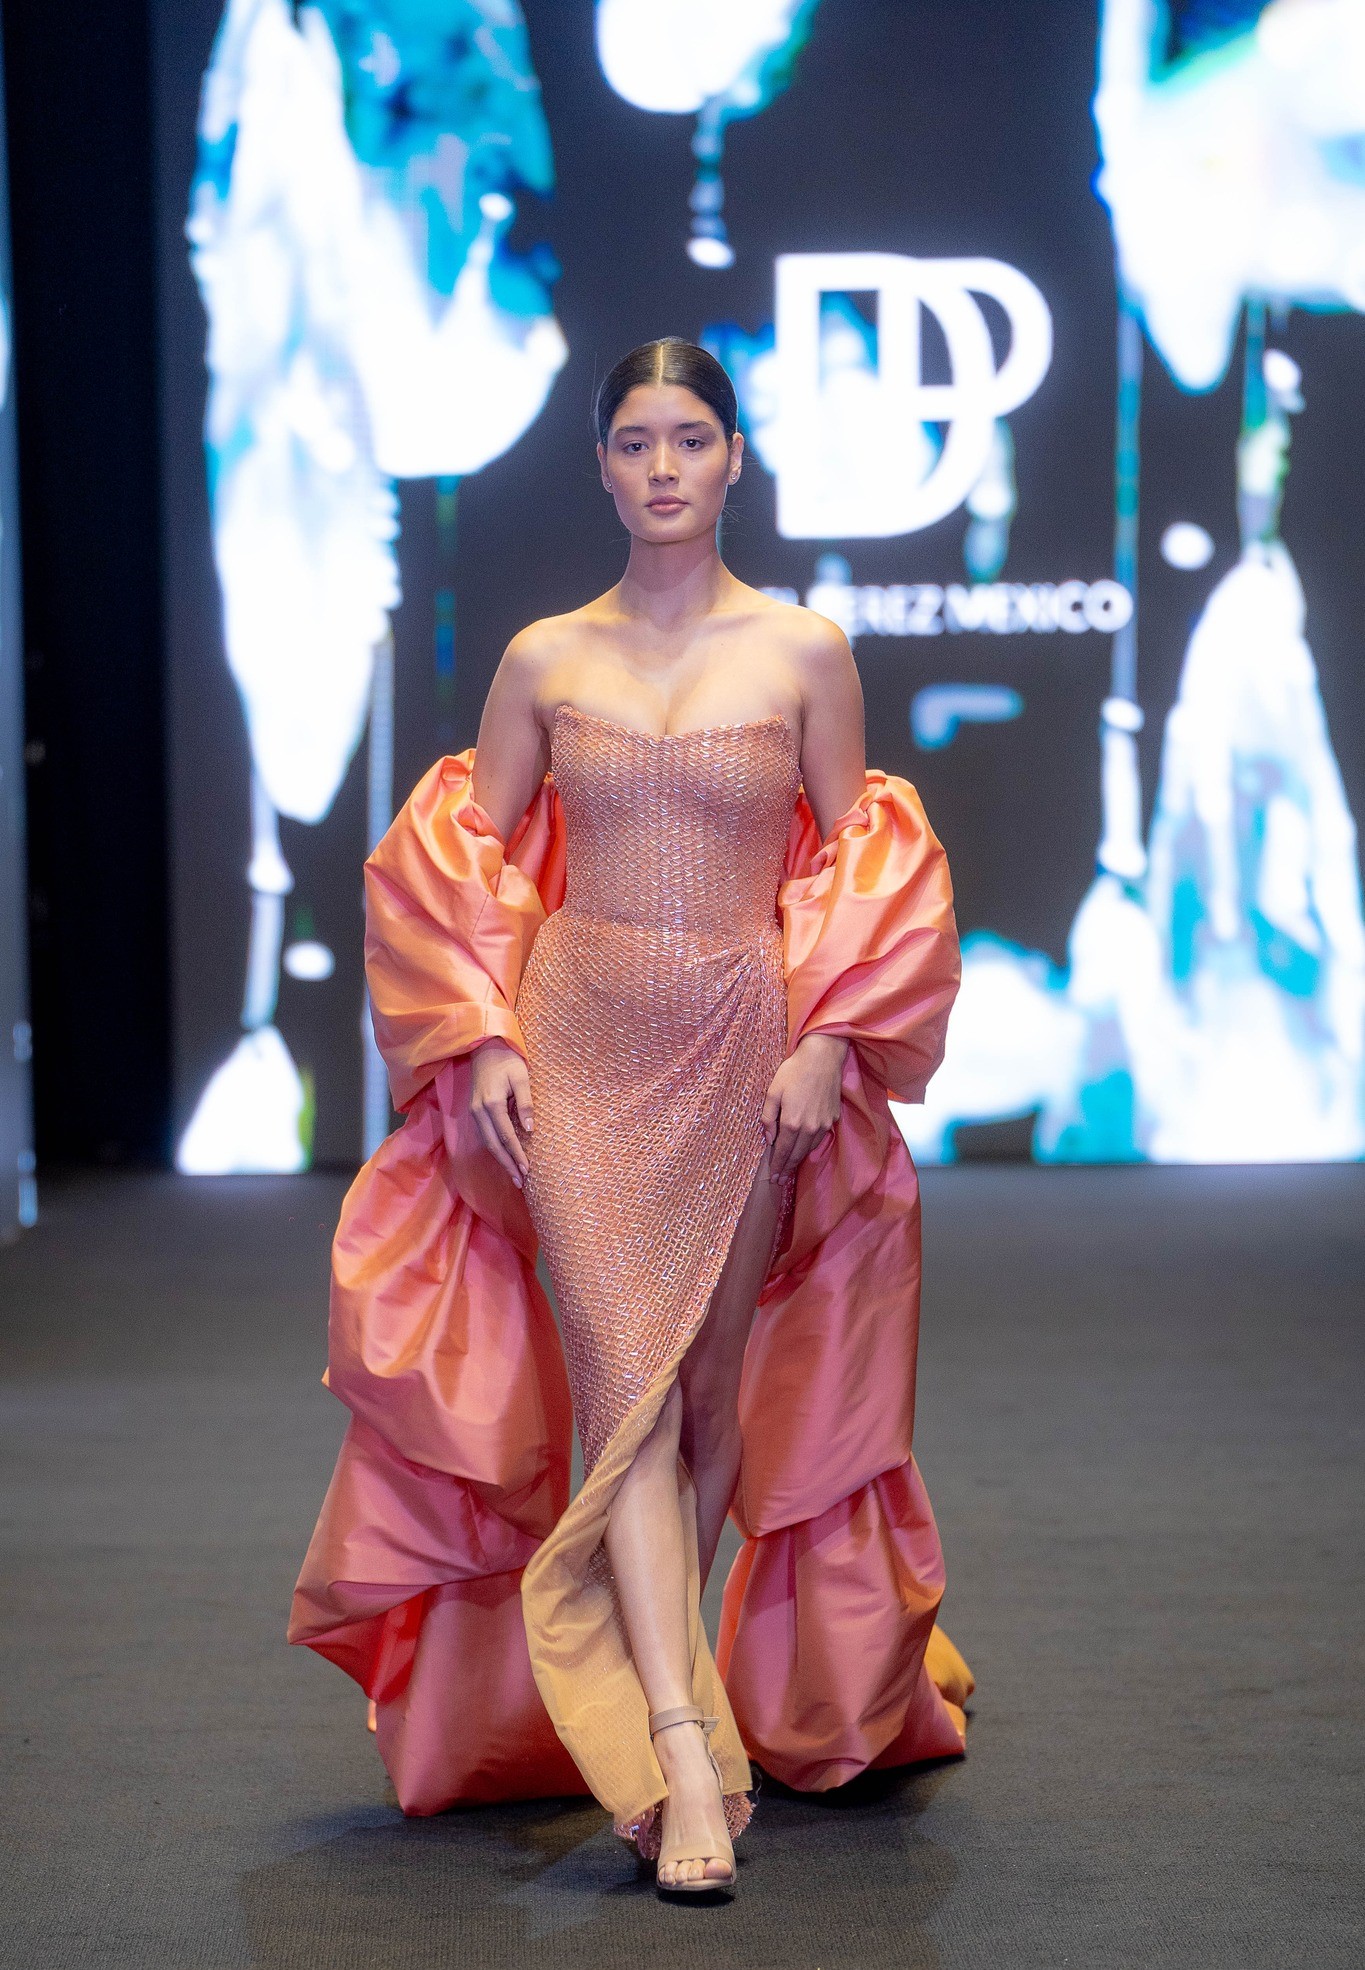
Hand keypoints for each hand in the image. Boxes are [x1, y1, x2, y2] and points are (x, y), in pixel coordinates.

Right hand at [470, 1038, 532, 1185]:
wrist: (486, 1048)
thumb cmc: (507, 1061)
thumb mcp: (521, 1078)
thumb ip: (525, 1104)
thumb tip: (530, 1129)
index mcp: (491, 1104)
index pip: (506, 1136)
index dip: (516, 1154)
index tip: (527, 1170)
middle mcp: (479, 1111)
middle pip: (493, 1145)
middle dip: (507, 1165)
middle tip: (520, 1182)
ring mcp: (474, 1112)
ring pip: (487, 1143)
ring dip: (500, 1160)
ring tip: (514, 1175)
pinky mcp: (475, 1111)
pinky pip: (485, 1135)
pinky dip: (495, 1149)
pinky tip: (505, 1157)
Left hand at [761, 1033, 847, 1181]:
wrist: (822, 1058)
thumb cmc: (793, 1072)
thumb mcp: (772, 1092)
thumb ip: (768, 1119)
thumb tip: (769, 1140)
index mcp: (792, 1123)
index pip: (782, 1151)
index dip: (777, 1166)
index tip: (773, 1178)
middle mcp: (810, 1128)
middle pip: (797, 1155)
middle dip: (787, 1168)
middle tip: (780, 1180)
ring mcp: (824, 1124)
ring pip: (810, 1148)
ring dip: (799, 1158)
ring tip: (790, 1166)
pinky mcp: (833, 1118)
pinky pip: (820, 1137)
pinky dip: (810, 1145)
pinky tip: (804, 1146)